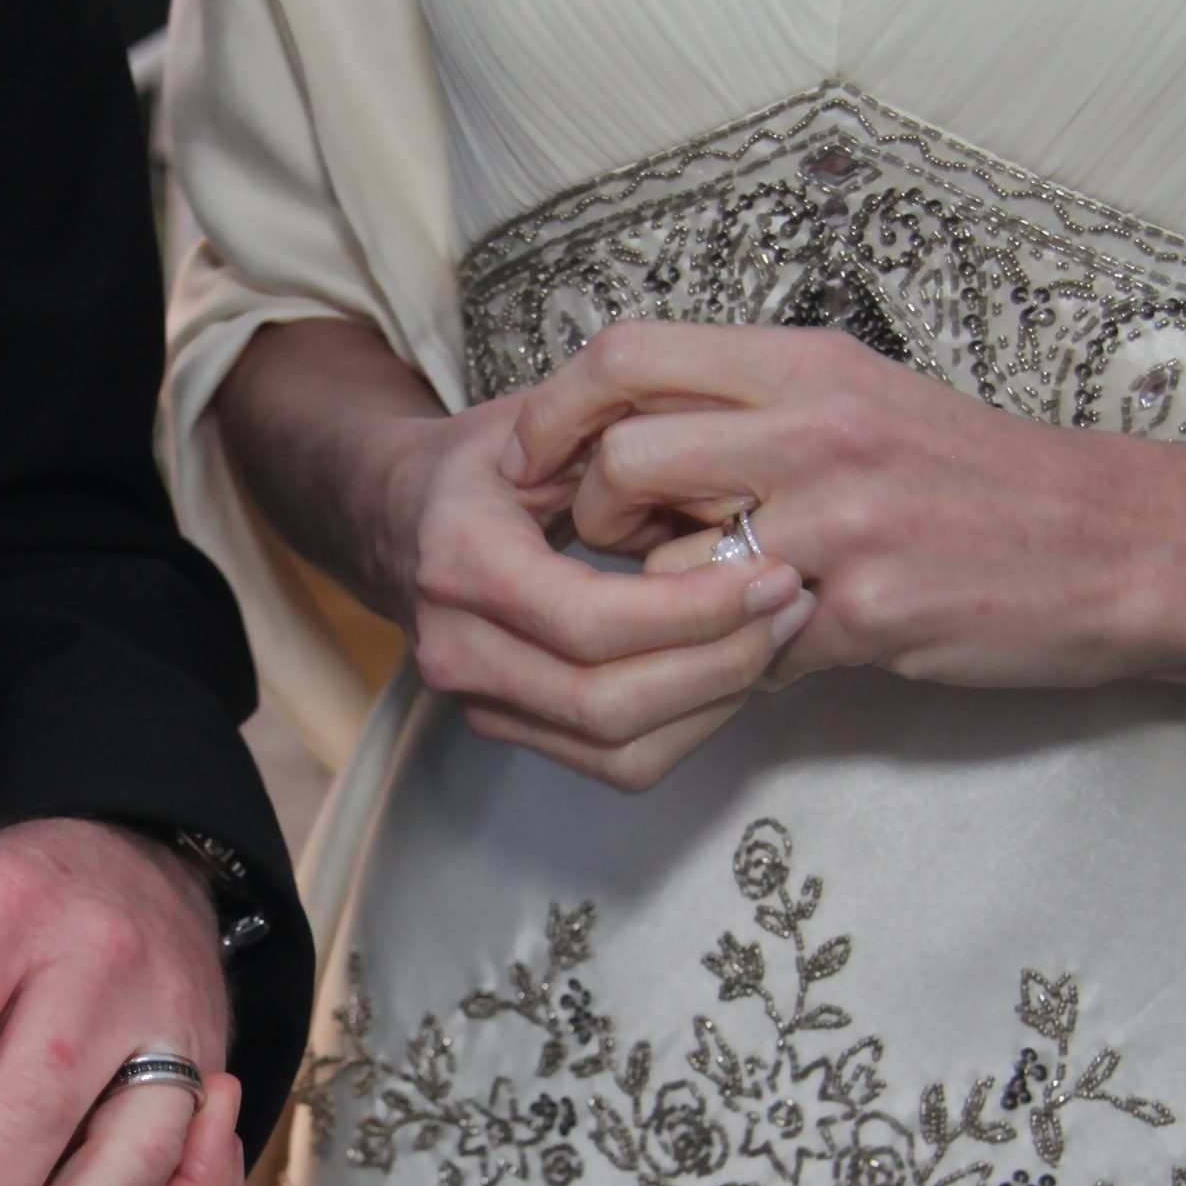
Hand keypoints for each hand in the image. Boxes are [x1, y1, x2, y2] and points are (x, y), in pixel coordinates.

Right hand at [361, 389, 812, 790]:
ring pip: (616, 747)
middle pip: (606, 702)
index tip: (772, 572)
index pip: (589, 620)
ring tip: (774, 638)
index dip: (694, 610)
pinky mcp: (505, 726)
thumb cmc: (479, 462)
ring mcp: (476, 698)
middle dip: (720, 663)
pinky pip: (613, 762)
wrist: (395, 513)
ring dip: (713, 703)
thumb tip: (737, 489)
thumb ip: (624, 449)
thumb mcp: (541, 423)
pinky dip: (687, 728)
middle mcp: (456, 646)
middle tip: (791, 606)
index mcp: (461, 560)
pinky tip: (729, 671)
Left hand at [502, 322, 1167, 690]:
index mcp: (807, 365)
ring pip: (673, 571)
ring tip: (723, 605)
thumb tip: (625, 448)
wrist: (1121, 543)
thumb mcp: (863, 402)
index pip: (629, 357)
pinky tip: (798, 646)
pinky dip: (752, 663)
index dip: (556, 413)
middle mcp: (818, 431)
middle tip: (629, 550)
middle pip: (623, 464)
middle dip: (597, 522)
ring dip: (672, 606)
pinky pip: (750, 651)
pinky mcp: (870, 611)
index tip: (533, 464)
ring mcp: (844, 524)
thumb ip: (750, 413)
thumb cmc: (980, 477)